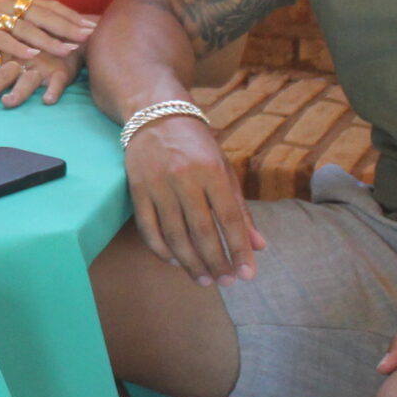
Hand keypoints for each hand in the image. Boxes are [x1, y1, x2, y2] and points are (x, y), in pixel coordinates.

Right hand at [0, 0, 96, 61]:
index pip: (48, 5)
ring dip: (49, 39)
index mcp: (11, 0)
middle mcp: (4, 3)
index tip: (91, 24)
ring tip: (69, 50)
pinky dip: (18, 47)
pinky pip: (2, 38)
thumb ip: (16, 27)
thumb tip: (41, 37)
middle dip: (68, 26)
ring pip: (26, 27)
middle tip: (89, 36)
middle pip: (42, 14)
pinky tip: (33, 56)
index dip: (71, 15)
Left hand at [0, 46, 77, 108]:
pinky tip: (48, 100)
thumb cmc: (32, 47)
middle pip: (2, 74)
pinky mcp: (61, 70)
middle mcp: (20, 59)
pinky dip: (54, 89)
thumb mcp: (5, 52)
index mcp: (5, 53)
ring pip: (28, 79)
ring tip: (8, 102)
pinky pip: (58, 81)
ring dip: (19, 91)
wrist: (69, 35)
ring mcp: (41, 65)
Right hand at [120, 113, 261, 285]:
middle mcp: (184, 177)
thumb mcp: (225, 168)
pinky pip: (148, 228)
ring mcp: (157, 184)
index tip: (247, 274)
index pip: (229, 218)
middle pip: (202, 231)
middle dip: (216, 261)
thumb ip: (240, 209)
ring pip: (175, 234)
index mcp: (212, 170)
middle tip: (226, 282)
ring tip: (204, 279)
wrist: (156, 114)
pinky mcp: (136, 189)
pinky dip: (162, 249)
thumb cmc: (197, 145)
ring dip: (190, 262)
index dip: (239, 249)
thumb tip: (259, 246)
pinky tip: (175, 261)